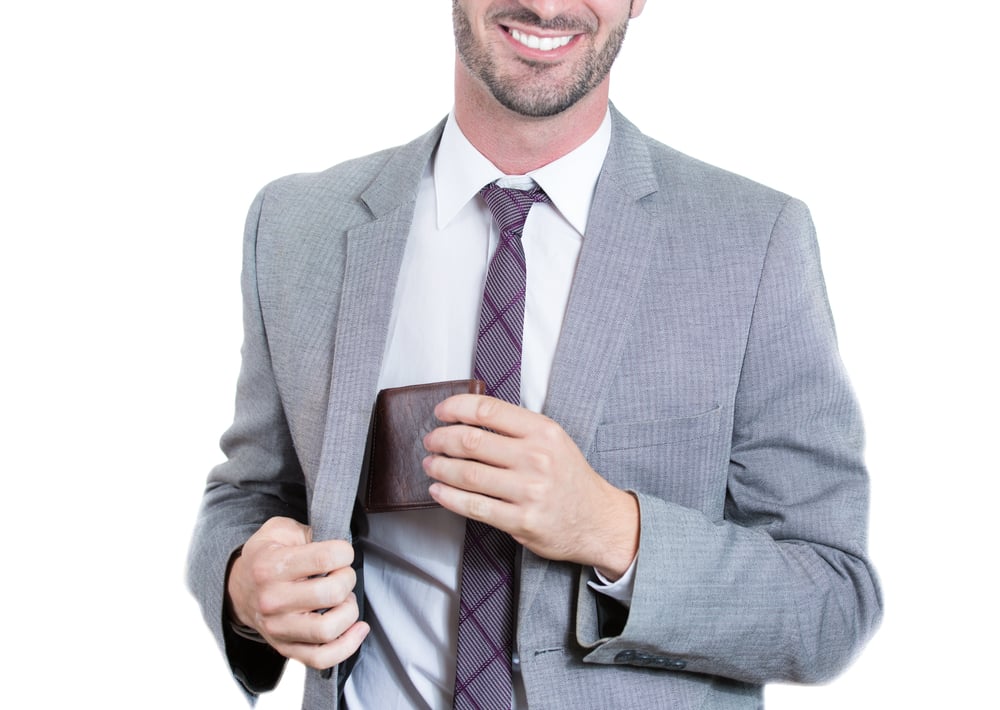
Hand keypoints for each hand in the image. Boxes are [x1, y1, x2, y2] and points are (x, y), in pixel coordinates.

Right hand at [225, 517, 369, 668]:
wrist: (239, 588)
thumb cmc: (267, 556)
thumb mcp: (279, 530)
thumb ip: (307, 530)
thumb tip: (337, 545)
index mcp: (271, 566)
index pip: (325, 558)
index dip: (345, 552)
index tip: (343, 552)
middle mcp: (272, 599)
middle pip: (330, 594)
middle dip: (348, 579)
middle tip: (343, 574)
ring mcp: (278, 628)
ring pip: (327, 630)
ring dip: (349, 611)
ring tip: (345, 600)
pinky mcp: (285, 648)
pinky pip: (321, 658)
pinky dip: (347, 646)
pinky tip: (357, 629)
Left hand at [423, 395, 638, 578]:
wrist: (597, 520)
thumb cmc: (568, 477)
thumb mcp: (552, 440)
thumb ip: (517, 427)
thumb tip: (468, 416)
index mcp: (543, 431)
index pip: (489, 410)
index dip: (456, 408)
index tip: (440, 412)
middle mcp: (536, 458)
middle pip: (472, 441)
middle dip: (441, 439)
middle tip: (431, 441)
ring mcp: (529, 491)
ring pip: (468, 474)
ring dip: (440, 467)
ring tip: (431, 464)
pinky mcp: (521, 521)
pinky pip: (474, 506)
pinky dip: (449, 497)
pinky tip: (438, 490)